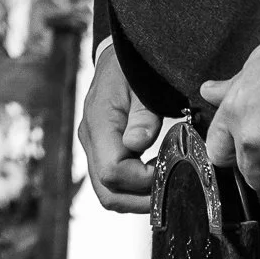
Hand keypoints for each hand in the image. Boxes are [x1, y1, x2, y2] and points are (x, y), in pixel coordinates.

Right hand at [78, 42, 160, 213]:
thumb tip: (137, 143)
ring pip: (107, 193)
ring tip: (163, 184)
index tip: (168, 171)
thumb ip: (142, 116)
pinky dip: (132, 189)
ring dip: (137, 198)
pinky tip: (153, 175)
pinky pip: (111, 182)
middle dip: (140, 201)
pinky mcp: (99, 150)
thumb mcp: (141, 85)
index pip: (112, 171)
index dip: (142, 180)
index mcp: (98, 124)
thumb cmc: (130, 68)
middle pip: (106, 192)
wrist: (115, 57)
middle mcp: (90, 140)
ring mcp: (92, 147)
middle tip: (169, 191)